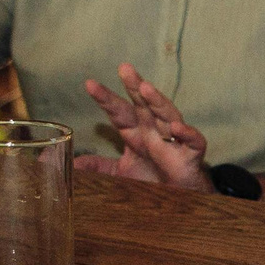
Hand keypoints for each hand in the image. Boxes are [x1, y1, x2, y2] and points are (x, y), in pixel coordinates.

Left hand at [75, 63, 208, 188]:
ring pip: (167, 116)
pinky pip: (193, 141)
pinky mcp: (192, 155)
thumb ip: (98, 166)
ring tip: (145, 89)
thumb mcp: (120, 173)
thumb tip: (72, 163)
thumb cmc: (152, 179)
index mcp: (135, 133)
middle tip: (124, 68)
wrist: (181, 197)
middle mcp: (154, 131)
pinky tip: (176, 127)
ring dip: (157, 102)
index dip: (106, 99)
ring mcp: (174, 141)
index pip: (118, 112)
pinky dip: (186, 133)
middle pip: (143, 105)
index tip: (90, 84)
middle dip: (134, 86)